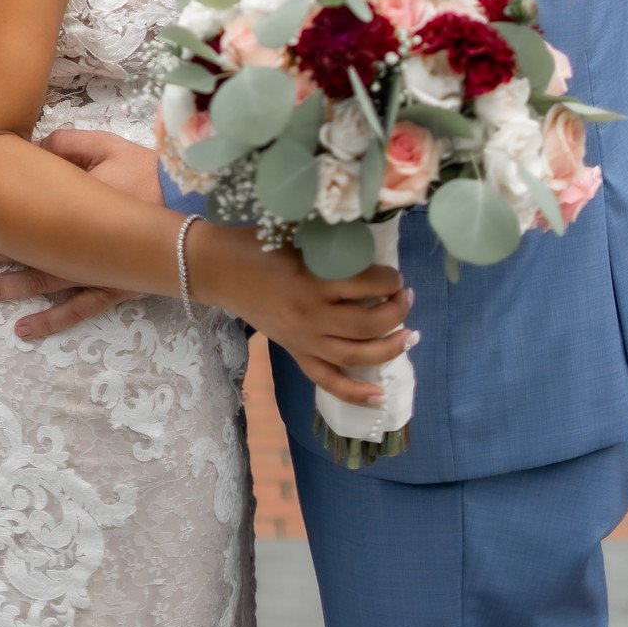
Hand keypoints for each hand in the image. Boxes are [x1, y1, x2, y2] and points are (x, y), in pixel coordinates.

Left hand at [0, 127, 159, 340]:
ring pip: (41, 284)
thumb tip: (37, 151)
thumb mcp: (107, 146)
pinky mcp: (113, 288)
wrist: (196, 209)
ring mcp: (93, 272)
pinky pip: (78, 310)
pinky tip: (24, 330)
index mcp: (72, 206)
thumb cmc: (151, 175)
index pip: (23, 215)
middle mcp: (76, 246)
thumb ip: (67, 145)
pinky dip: (51, 321)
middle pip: (24, 250)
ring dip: (7, 288)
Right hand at [191, 226, 416, 408]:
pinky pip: (328, 381)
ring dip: (390, 348)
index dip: (390, 279)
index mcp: (313, 280)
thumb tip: (370, 240)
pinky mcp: (295, 353)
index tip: (395, 273)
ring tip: (409, 334)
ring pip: (357, 356)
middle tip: (407, 296)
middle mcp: (312, 315)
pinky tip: (381, 395)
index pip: (367, 285)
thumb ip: (330, 240)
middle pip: (369, 324)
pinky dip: (356, 393)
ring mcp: (304, 340)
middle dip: (397, 311)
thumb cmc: (258, 243)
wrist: (218, 268)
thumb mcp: (296, 231)